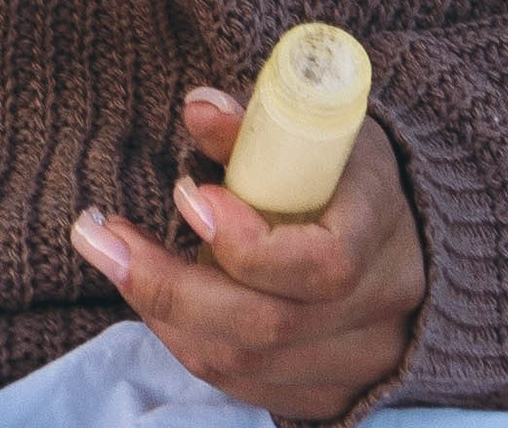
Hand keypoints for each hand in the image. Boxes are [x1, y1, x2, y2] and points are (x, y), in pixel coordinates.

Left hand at [70, 83, 425, 422]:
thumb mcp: (314, 127)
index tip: (185, 194)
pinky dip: (187, 343)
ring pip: (247, 363)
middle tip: (102, 236)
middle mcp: (381, 308)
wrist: (405, 231)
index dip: (247, 242)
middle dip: (170, 284)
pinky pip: (244, 386)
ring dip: (164, 314)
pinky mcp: (329, 397)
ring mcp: (359, 364)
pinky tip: (152, 298)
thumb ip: (256, 124)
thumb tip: (197, 109)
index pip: (325, 263)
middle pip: (270, 324)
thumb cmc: (346, 168)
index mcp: (386, 228)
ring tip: (114, 257)